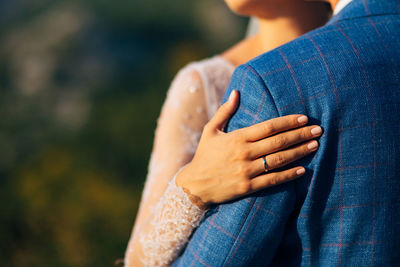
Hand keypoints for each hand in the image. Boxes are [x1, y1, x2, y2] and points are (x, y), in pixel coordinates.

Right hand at [176, 90, 321, 208]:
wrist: (195, 185)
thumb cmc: (204, 155)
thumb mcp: (211, 130)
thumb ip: (224, 111)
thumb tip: (236, 92)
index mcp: (237, 138)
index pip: (269, 127)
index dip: (288, 122)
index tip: (304, 118)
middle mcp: (244, 153)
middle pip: (278, 142)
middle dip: (300, 135)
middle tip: (318, 130)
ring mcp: (247, 170)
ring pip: (279, 160)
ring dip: (299, 152)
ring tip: (314, 145)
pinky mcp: (248, 187)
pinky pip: (272, 180)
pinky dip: (288, 175)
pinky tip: (302, 170)